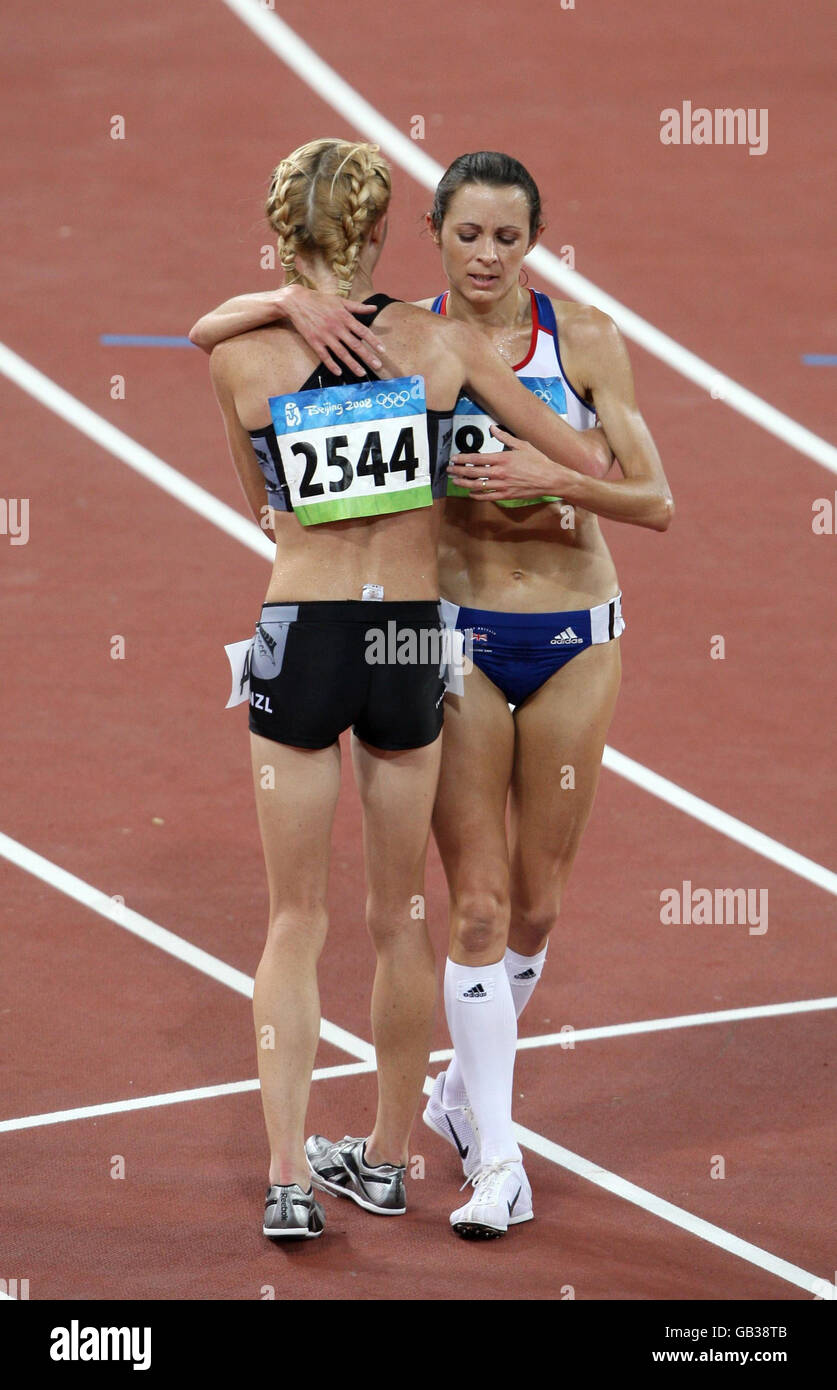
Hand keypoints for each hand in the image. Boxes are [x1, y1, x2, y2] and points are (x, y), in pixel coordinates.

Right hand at [279, 286, 384, 375]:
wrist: (297, 301)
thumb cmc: (320, 300)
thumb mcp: (340, 300)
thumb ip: (357, 307)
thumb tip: (374, 308)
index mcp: (344, 316)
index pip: (363, 331)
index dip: (373, 341)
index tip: (383, 351)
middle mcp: (336, 327)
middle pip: (355, 345)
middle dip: (367, 356)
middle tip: (378, 366)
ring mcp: (325, 335)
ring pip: (341, 353)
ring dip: (352, 364)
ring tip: (362, 373)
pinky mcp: (314, 341)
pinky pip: (324, 356)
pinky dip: (331, 364)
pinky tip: (339, 373)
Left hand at [447, 425, 579, 500]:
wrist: (550, 479)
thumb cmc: (538, 461)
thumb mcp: (522, 445)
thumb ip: (505, 438)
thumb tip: (493, 429)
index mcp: (502, 459)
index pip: (476, 459)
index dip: (463, 459)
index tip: (454, 458)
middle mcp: (500, 473)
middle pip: (473, 473)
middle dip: (458, 471)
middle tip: (449, 469)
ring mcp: (502, 485)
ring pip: (478, 486)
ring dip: (464, 483)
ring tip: (455, 481)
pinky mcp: (506, 495)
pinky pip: (487, 497)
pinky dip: (477, 495)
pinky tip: (470, 493)